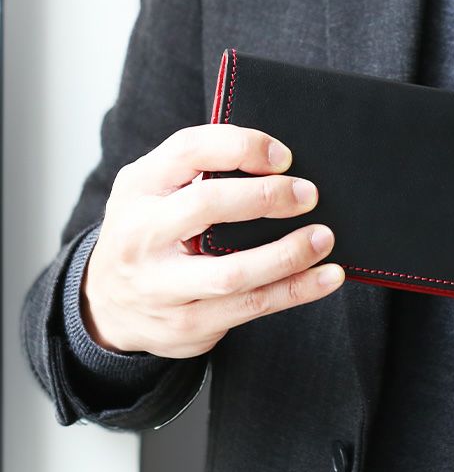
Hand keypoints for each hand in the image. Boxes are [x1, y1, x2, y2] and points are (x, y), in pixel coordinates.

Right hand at [82, 124, 344, 356]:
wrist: (109, 307)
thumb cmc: (148, 235)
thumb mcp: (153, 192)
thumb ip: (196, 173)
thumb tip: (277, 164)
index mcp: (138, 188)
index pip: (188, 151)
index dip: (240, 147)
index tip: (283, 156)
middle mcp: (142, 235)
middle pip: (206, 206)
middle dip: (265, 197)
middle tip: (309, 194)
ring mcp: (161, 286)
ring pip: (232, 271)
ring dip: (287, 254)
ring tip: (323, 238)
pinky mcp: (188, 324)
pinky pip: (251, 306)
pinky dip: (295, 290)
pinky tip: (325, 277)